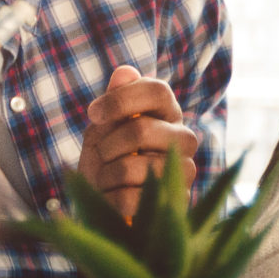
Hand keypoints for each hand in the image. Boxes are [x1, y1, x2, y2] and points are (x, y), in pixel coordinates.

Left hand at [76, 66, 197, 218]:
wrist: (109, 205)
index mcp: (168, 113)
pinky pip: (131, 197)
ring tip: (108, 181)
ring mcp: (185, 170)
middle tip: (101, 157)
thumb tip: (124, 72)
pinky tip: (115, 200)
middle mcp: (183, 138)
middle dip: (107, 146)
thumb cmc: (108, 160)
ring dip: (106, 176)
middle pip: (140, 130)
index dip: (120, 99)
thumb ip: (115, 102)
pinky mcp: (178, 202)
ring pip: (131, 167)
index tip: (93, 114)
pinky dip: (111, 199)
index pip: (157, 90)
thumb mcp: (103, 129)